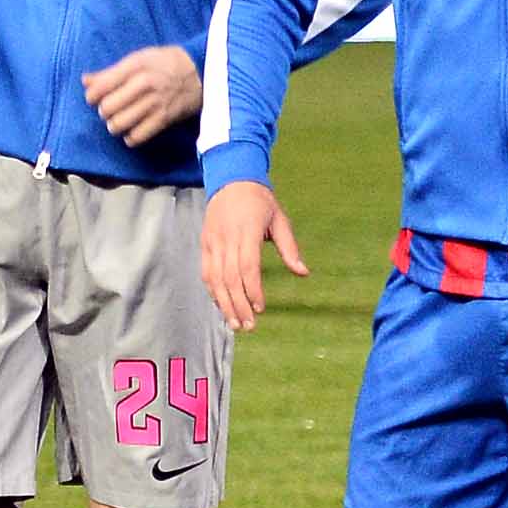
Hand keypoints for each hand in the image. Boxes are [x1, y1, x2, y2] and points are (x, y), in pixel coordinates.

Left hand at [81, 45, 205, 148]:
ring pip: (119, 124)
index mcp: (135, 67)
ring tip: (119, 121)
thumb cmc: (165, 63)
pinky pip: (138, 136)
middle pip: (107, 108)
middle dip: (104, 112)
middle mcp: (144, 84)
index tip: (95, 98)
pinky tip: (132, 131)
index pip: (100, 88)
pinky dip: (131, 137)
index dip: (92, 96)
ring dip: (115, 125)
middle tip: (110, 110)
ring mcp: (156, 102)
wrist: (201, 71)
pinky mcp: (166, 118)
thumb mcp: (138, 59)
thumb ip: (110, 72)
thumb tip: (84, 80)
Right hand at [201, 182, 305, 333]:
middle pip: (229, 278)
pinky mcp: (205, 244)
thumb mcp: (280, 221)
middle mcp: (226, 238)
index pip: (247, 266)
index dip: (253, 289)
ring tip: (234, 323)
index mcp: (246, 232)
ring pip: (215, 278)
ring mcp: (212, 241)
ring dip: (224, 303)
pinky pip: (206, 272)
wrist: (231, 181)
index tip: (261, 308)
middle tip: (248, 326)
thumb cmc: (261, 202)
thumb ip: (290, 248)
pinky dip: (213, 291)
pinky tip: (222, 305)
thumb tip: (303, 273)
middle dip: (238, 304)